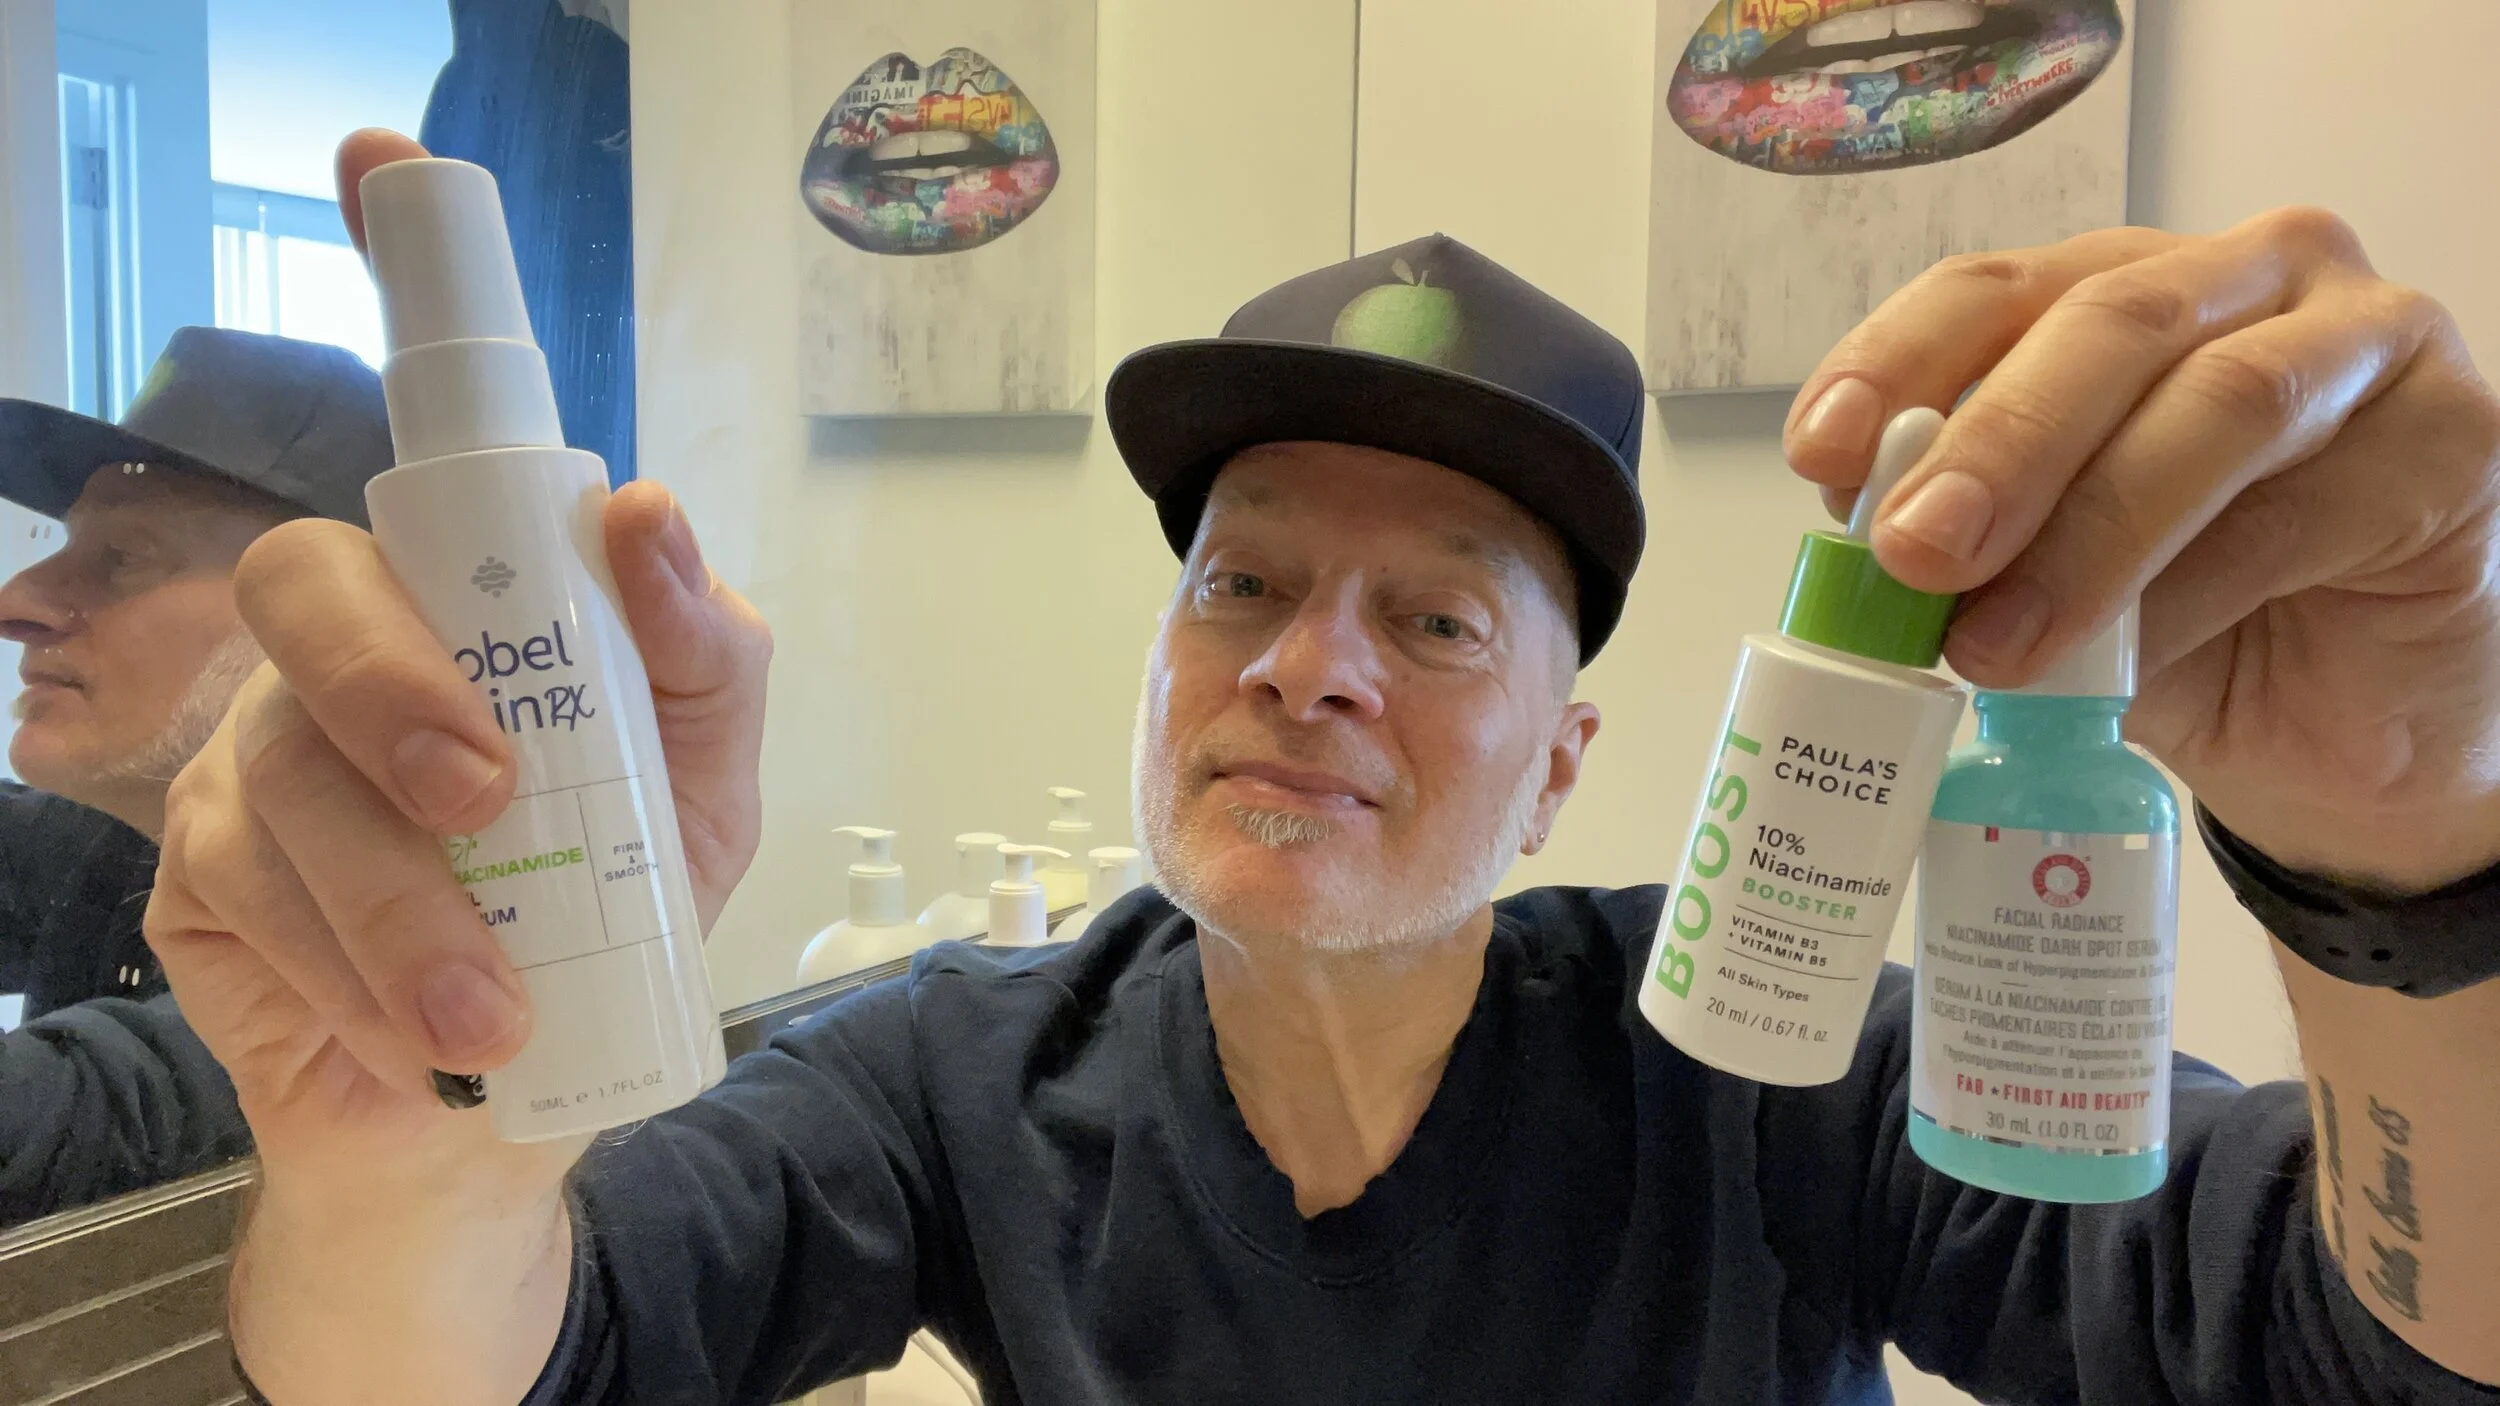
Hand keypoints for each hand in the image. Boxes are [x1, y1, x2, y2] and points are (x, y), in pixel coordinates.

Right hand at [143, 130, 772, 1199]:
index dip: (403, 284)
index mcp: (486, 602)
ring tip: (495, 1008)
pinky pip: (246, 890)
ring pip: (282, 766)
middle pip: (312, 579)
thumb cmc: (612, 914)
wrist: (515, 1107)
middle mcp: (362, 646)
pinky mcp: (203, 872)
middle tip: (487, 792)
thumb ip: (708, 661)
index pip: (437, 436)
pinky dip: (350, 971)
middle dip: (397, 684)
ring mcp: (263, 750)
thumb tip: (651, 518)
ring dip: (398, 900)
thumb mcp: (708, 793)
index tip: (387, 161)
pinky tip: (420, 1036)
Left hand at [1786, 209, 2499, 890]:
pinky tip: (2134, 669)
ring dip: (2090, 527)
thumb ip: (1974, 544)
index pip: (1991, 291)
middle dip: (1994, 440)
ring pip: (2215, 402)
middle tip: (1913, 553)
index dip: (1894, 362)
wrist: (2351, 739)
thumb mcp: (2045, 584)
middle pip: (2105, 321)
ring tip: (1997, 643)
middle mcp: (2244, 279)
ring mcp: (2364, 339)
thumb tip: (1863, 545)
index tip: (1817, 453)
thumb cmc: (2190, 633)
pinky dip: (2199, 592)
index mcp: (2120, 292)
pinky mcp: (2450, 435)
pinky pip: (2306, 505)